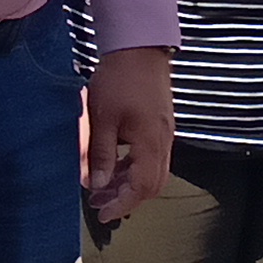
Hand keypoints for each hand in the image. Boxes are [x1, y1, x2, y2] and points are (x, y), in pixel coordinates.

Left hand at [81, 45, 173, 224]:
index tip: (103, 214)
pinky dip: (134, 168)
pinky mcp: (160, 125)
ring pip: (153, 172)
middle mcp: (163, 142)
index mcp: (150, 143)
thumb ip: (102, 155)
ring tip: (103, 187)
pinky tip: (115, 165)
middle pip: (152, 184)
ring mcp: (165, 133)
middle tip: (100, 204)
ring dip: (130, 184)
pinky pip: (152, 157)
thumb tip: (98, 186)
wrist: (139, 48)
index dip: (123, 204)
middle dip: (127, 198)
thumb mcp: (102, 119)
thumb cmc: (118, 80)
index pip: (141, 187)